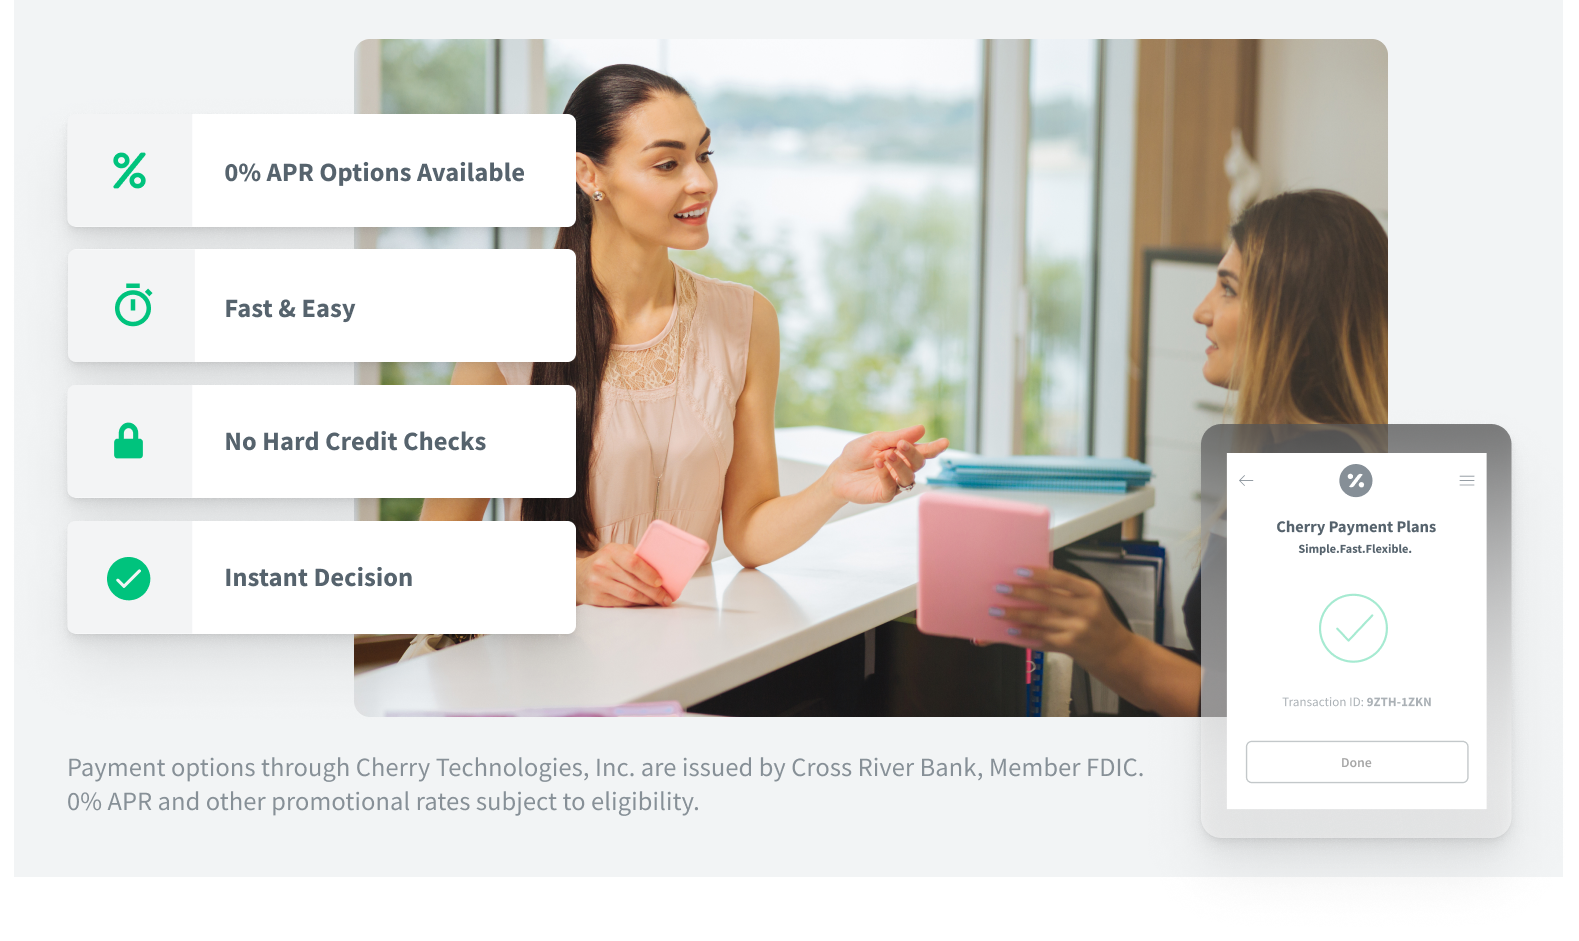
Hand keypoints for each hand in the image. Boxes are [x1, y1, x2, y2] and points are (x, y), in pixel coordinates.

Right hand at [576, 544, 671, 606]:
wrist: (576, 576)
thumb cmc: (604, 562)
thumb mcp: (615, 552)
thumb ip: (634, 556)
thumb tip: (660, 570)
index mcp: (611, 551)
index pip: (634, 562)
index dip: (650, 574)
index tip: (662, 582)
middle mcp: (603, 566)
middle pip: (634, 582)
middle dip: (654, 592)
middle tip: (666, 598)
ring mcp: (598, 583)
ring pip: (630, 595)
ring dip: (648, 600)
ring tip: (658, 602)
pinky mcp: (596, 598)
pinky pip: (622, 604)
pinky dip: (636, 605)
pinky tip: (644, 604)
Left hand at [825, 425, 948, 504]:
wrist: (839, 472)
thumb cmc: (858, 454)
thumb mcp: (876, 440)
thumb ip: (897, 436)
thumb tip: (921, 429)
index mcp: (903, 454)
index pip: (922, 451)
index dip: (934, 448)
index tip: (944, 442)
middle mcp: (902, 469)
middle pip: (918, 463)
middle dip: (912, 453)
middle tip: (901, 444)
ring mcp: (895, 483)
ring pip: (909, 477)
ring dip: (900, 464)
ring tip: (887, 455)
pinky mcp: (884, 494)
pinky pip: (892, 488)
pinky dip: (886, 475)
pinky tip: (878, 465)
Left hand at [986, 566, 1130, 660]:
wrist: (1113, 650)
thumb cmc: (1096, 619)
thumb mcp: (1089, 598)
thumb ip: (1065, 590)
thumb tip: (1031, 579)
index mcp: (1090, 592)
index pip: (1062, 578)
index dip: (1039, 574)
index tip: (1019, 570)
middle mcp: (1085, 610)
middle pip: (1047, 598)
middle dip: (1020, 593)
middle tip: (1000, 588)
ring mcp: (1077, 629)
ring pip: (1039, 620)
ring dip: (1015, 615)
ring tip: (997, 611)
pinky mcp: (1068, 646)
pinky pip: (1040, 638)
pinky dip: (1023, 635)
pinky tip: (1009, 631)